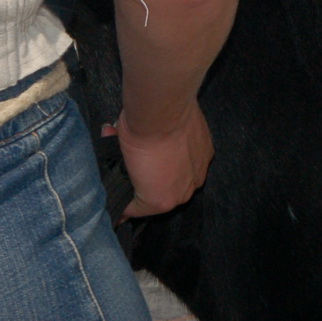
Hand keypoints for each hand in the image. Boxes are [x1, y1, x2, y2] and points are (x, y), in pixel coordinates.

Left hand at [114, 102, 213, 218]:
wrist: (163, 112)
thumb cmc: (137, 138)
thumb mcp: (118, 160)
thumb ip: (120, 171)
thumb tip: (114, 162)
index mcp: (158, 202)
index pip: (135, 209)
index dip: (124, 200)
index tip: (118, 193)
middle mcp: (182, 194)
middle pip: (161, 196)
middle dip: (148, 186)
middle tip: (138, 168)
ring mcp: (199, 174)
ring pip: (180, 180)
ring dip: (170, 172)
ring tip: (158, 153)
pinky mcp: (208, 155)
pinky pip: (193, 163)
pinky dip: (184, 157)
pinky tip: (175, 143)